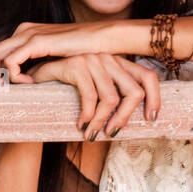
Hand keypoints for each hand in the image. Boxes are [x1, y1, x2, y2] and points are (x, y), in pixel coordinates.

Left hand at [0, 20, 118, 84]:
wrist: (104, 38)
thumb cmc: (85, 51)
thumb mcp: (57, 57)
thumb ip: (41, 65)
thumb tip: (28, 83)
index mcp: (27, 33)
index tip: (12, 90)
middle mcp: (24, 30)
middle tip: (7, 94)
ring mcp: (28, 33)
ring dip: (0, 76)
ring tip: (18, 91)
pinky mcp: (36, 40)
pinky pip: (10, 62)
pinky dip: (15, 76)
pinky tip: (31, 84)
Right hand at [24, 52, 160, 139]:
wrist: (37, 84)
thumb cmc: (68, 92)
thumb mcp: (97, 92)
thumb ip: (116, 98)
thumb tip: (141, 121)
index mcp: (118, 62)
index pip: (148, 77)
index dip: (155, 99)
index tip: (151, 119)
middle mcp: (108, 57)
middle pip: (133, 92)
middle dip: (124, 118)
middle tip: (111, 132)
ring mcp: (92, 60)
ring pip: (111, 99)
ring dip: (101, 122)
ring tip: (92, 133)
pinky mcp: (76, 65)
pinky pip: (90, 97)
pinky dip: (88, 116)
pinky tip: (81, 124)